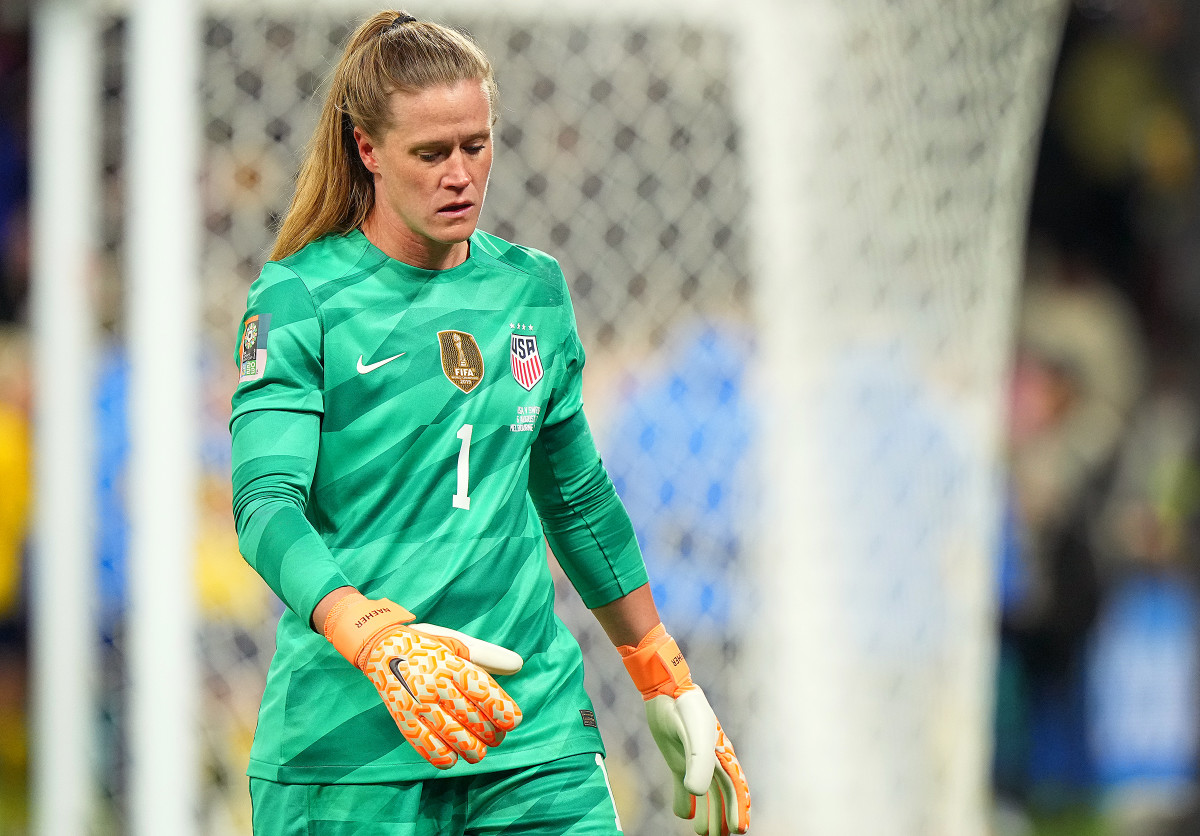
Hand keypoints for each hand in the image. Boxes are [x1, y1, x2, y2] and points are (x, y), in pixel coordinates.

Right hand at [324, 592, 522, 767]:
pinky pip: (427, 746)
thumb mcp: (457, 643)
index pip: (482, 690)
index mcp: (451, 663)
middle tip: (498, 736)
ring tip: (480, 750)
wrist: (380, 648)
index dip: (501, 709)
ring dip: (474, 749)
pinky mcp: (403, 719)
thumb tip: (518, 665)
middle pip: (472, 718)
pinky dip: (445, 757)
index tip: (513, 721)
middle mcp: (434, 684)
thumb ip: (488, 655)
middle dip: (492, 733)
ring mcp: (417, 703)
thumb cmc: (427, 646)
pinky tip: (454, 756)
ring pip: (453, 737)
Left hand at [620, 625, 749, 834]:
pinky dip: (684, 801)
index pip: (735, 787)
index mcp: (722, 755)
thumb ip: (699, 764)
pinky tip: (684, 814)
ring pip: (705, 792)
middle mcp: (711, 759)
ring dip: (707, 812)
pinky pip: (682, 784)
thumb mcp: (694, 736)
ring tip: (704, 834)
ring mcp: (693, 760)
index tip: (739, 830)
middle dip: (723, 815)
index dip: (738, 808)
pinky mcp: (677, 758)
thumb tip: (698, 795)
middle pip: (721, 793)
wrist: (665, 689)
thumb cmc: (684, 709)